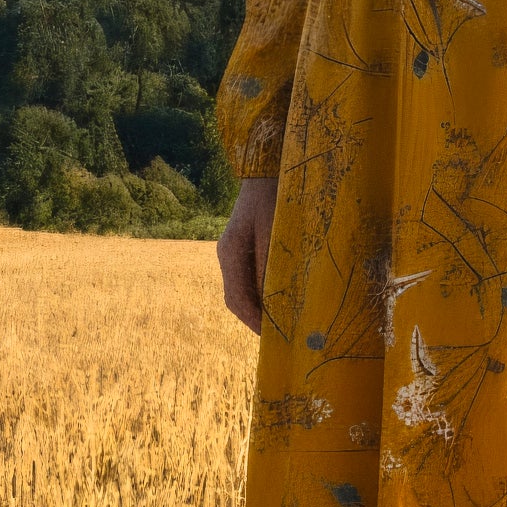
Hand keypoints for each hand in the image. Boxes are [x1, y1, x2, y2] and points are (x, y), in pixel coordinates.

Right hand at [217, 176, 276, 332]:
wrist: (266, 168)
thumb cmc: (275, 197)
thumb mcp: (275, 233)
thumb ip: (270, 268)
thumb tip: (272, 304)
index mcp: (230, 252)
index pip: (237, 300)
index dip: (254, 322)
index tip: (273, 338)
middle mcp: (225, 254)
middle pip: (235, 299)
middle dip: (255, 319)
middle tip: (279, 335)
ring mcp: (230, 251)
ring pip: (240, 290)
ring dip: (257, 307)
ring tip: (281, 321)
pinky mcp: (240, 246)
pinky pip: (245, 278)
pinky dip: (259, 293)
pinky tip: (277, 297)